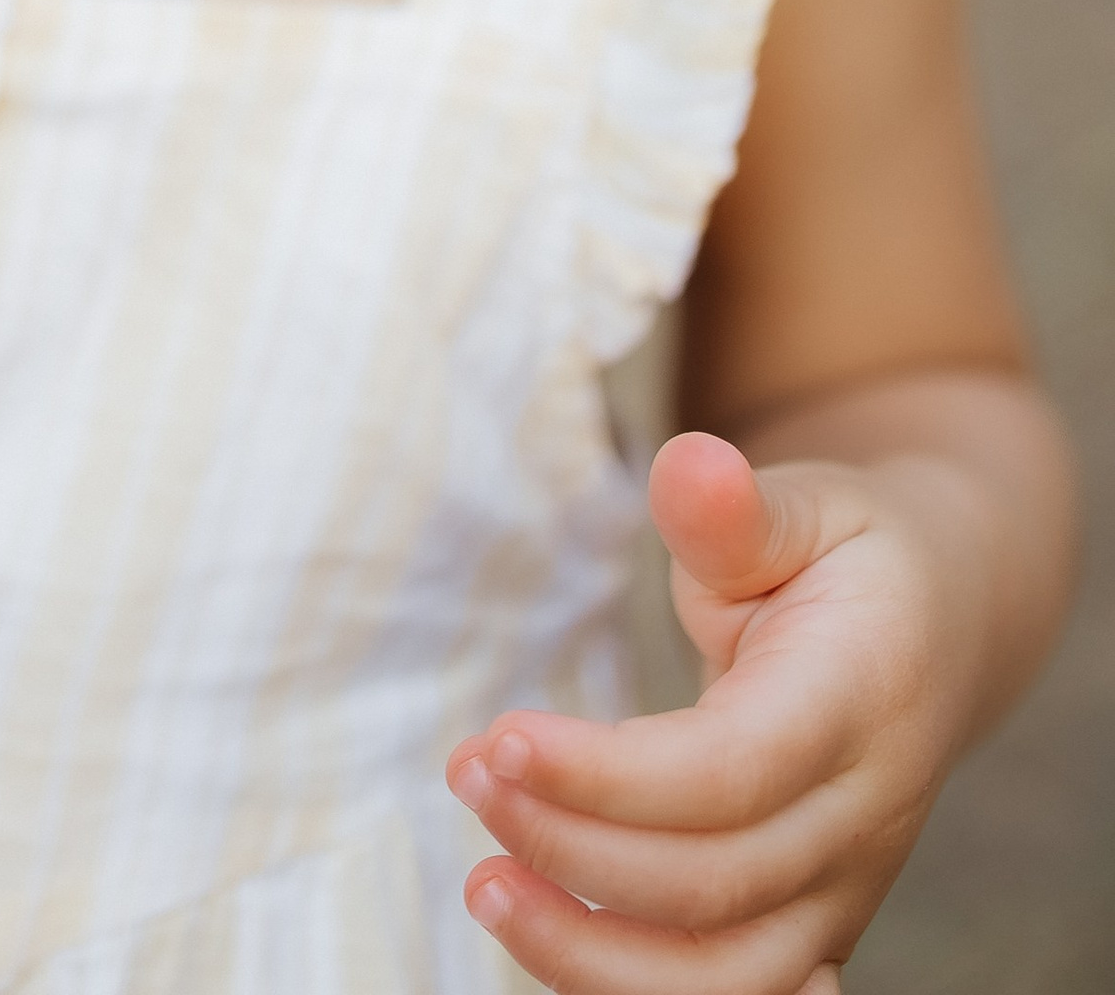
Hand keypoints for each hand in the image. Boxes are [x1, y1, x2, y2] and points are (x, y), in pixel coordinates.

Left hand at [447, 430, 971, 989]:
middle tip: (469, 774)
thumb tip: (689, 464)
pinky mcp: (815, 924)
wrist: (939, 624)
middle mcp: (862, 819)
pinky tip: (556, 958)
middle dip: (571, 847)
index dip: (608, 777)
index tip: (502, 736)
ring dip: (593, 953)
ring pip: (729, 977)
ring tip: (485, 888)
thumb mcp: (805, 503)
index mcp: (858, 702)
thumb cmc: (848, 554)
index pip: (727, 774)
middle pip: (713, 884)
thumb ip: (737, 509)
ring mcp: (845, 888)